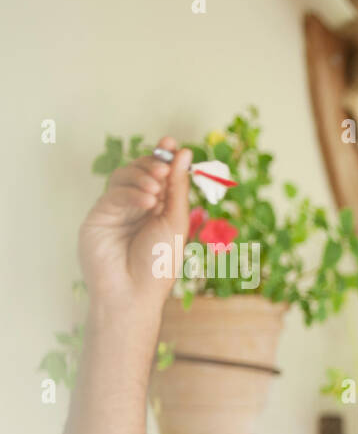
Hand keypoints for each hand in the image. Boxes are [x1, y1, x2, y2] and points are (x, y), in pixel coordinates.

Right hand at [77, 136, 190, 310]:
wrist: (132, 292)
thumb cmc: (159, 263)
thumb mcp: (176, 221)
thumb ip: (178, 188)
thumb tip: (182, 152)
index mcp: (160, 209)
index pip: (161, 175)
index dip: (164, 157)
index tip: (170, 142)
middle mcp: (138, 207)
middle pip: (141, 171)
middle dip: (153, 165)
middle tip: (163, 169)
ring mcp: (117, 210)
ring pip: (124, 177)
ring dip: (142, 177)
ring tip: (156, 190)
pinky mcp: (99, 216)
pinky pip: (113, 193)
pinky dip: (131, 193)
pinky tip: (146, 202)